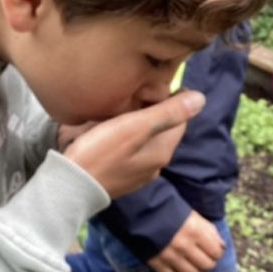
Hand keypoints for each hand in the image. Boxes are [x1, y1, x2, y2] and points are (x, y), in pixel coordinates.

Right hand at [63, 91, 204, 198]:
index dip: (171, 99)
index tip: (153, 86)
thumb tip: (201, 98)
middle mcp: (156, 165)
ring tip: (123, 109)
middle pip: (163, 130)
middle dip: (155, 111)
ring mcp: (139, 174)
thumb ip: (168, 113)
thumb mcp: (134, 126)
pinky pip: (133, 152)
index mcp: (163, 151)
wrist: (71, 185)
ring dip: (141, 125)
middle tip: (136, 94)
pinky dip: (129, 139)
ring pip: (147, 141)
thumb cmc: (101, 152)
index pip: (180, 119)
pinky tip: (113, 132)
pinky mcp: (122, 177)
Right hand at [148, 211, 225, 271]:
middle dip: (207, 262)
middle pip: (206, 266)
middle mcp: (184, 245)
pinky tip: (178, 268)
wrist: (140, 210)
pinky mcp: (157, 263)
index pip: (216, 252)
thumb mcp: (192, 215)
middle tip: (202, 257)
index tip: (212, 251)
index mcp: (195, 230)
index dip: (216, 253)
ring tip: (191, 263)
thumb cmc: (169, 210)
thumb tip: (221, 247)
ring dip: (194, 270)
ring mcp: (170, 256)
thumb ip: (209, 230)